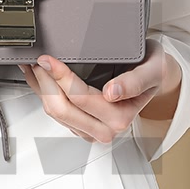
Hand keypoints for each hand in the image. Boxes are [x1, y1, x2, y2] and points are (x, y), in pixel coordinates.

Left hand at [18, 39, 182, 143]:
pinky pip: (55, 112)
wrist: (155, 77)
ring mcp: (90, 129)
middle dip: (44, 83)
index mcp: (119, 117)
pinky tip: (40, 78)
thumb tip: (113, 93)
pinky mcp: (81, 126)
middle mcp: (104, 128)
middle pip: (61, 109)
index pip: (80, 98)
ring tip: (34, 65)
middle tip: (38, 59)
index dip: (60, 77)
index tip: (48, 59)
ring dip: (40, 88)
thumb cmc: (152, 71)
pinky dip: (44, 93)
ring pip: (54, 112)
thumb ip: (135, 82)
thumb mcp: (152, 70)